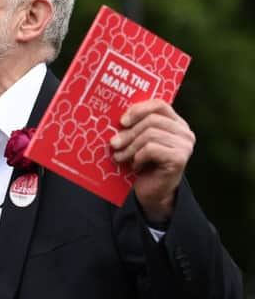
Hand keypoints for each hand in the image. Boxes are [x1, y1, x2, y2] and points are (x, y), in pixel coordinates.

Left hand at [110, 100, 195, 223]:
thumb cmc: (142, 164)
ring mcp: (184, 146)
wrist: (152, 194)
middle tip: (114, 144)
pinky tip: (136, 166)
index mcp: (176, 123)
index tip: (122, 121)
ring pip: (150, 135)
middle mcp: (185, 132)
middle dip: (128, 133)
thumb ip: (134, 126)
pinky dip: (138, 157)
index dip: (138, 109)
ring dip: (130, 147)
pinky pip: (151, 149)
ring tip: (120, 157)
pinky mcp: (179, 159)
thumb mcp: (137, 141)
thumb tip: (116, 117)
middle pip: (151, 120)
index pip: (159, 105)